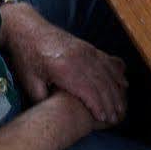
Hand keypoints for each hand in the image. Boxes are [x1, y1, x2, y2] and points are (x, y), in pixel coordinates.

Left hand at [0, 5, 127, 126]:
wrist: (27, 29)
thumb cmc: (26, 57)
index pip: (88, 91)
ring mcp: (86, 51)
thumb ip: (43, 100)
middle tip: (115, 118)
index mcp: (64, 69)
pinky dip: (117, 73)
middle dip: (110, 103)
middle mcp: (80, 59)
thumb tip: (54, 114)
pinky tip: (123, 83)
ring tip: (121, 106)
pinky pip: (107, 61)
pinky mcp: (87, 47)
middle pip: (102, 84)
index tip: (103, 119)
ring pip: (107, 73)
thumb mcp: (29, 82)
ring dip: (116, 91)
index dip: (98, 106)